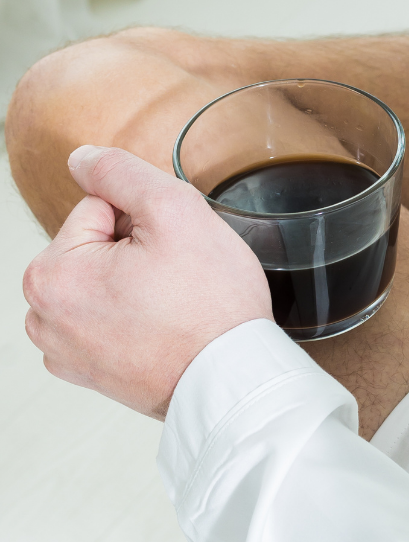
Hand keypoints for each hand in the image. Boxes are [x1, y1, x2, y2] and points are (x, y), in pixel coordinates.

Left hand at [23, 146, 271, 417]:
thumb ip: (120, 171)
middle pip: (98, 246)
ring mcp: (64, 351)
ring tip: (174, 309)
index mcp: (50, 274)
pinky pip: (110, 320)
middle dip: (139, 252)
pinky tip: (165, 332)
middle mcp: (44, 317)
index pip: (101, 208)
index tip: (172, 253)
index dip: (146, 222)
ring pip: (106, 282)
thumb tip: (83, 159)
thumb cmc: (209, 309)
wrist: (232, 382)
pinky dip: (136, 320)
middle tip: (178, 281)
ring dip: (138, 285)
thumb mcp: (174, 210)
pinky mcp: (90, 373)